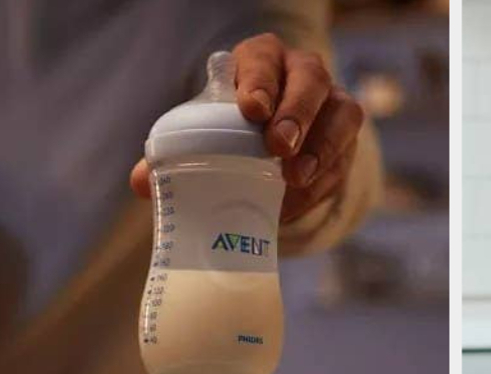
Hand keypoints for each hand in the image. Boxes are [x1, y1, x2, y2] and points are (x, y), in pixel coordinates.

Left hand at [131, 33, 364, 222]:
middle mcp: (303, 73)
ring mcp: (333, 104)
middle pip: (311, 80)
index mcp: (261, 60)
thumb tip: (142, 182)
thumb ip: (176, 151)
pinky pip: (344, 155)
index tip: (250, 110)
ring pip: (341, 113)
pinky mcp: (348, 139)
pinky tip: (298, 197)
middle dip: (296, 112)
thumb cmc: (234, 128)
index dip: (258, 81)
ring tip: (294, 177)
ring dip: (320, 146)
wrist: (274, 144)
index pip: (263, 59)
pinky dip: (323, 178)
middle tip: (277, 146)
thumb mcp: (206, 130)